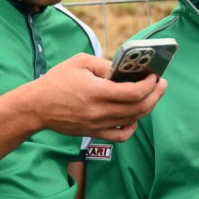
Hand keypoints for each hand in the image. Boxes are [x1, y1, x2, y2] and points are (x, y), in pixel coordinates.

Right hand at [30, 53, 164, 140]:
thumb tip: (124, 69)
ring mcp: (98, 125)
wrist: (37, 106)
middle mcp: (100, 111)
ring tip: (152, 96)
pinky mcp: (94, 133)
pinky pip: (120, 136)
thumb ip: (104, 65)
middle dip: (155, 94)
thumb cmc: (57, 81)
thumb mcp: (80, 62)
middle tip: (162, 84)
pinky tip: (134, 117)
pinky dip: (132, 127)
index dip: (149, 84)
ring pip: (133, 120)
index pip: (134, 92)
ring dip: (147, 107)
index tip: (154, 75)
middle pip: (139, 107)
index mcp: (97, 91)